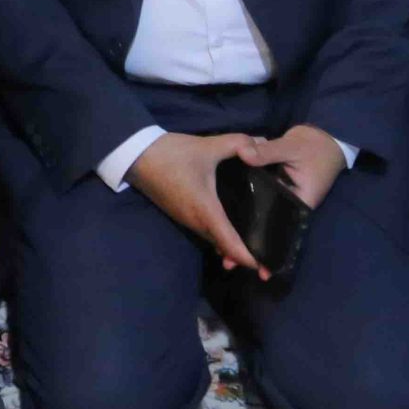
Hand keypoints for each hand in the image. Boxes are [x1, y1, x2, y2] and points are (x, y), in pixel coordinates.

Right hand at [123, 132, 263, 276]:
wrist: (137, 156)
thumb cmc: (172, 155)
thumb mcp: (207, 146)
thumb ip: (237, 143)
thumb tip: (261, 143)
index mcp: (206, 211)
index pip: (231, 244)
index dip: (250, 258)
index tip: (268, 266)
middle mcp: (197, 223)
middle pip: (226, 248)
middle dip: (248, 255)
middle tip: (272, 252)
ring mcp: (188, 221)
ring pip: (216, 241)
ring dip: (234, 247)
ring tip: (258, 241)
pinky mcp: (182, 215)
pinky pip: (208, 233)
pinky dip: (224, 237)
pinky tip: (236, 224)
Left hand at [235, 123, 347, 208]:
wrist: (326, 135)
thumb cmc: (315, 147)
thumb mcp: (291, 148)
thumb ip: (266, 152)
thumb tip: (241, 152)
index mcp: (299, 204)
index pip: (272, 215)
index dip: (253, 208)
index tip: (234, 200)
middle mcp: (291, 203)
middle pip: (265, 204)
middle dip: (248, 194)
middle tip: (225, 187)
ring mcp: (285, 192)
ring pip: (262, 191)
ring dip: (250, 183)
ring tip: (229, 180)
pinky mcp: (279, 182)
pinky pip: (264, 182)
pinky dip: (255, 175)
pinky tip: (237, 172)